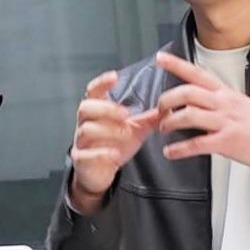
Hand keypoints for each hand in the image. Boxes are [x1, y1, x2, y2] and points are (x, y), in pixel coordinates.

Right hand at [68, 70, 160, 214]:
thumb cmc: (114, 146)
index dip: (102, 83)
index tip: (114, 77)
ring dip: (107, 130)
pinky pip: (85, 154)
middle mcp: (85, 124)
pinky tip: (113, 154)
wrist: (101, 172)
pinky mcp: (81, 159)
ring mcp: (81, 142)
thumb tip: (168, 109)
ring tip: (125, 133)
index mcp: (97, 112)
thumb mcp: (135, 130)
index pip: (94, 92)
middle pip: (86, 108)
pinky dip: (100, 153)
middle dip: (106, 109)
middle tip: (126, 114)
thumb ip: (149, 119)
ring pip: (86, 130)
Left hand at [153, 51, 249, 170]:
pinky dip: (179, 149)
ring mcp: (225, 122)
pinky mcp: (227, 142)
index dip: (177, 64)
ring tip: (164, 129)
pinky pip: (197, 144)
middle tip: (159, 110)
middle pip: (187, 92)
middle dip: (166, 100)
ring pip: (189, 115)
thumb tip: (197, 101)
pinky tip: (170, 152)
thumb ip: (218, 100)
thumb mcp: (240, 103)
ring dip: (170, 122)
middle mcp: (223, 103)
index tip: (161, 57)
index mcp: (225, 92)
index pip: (197, 73)